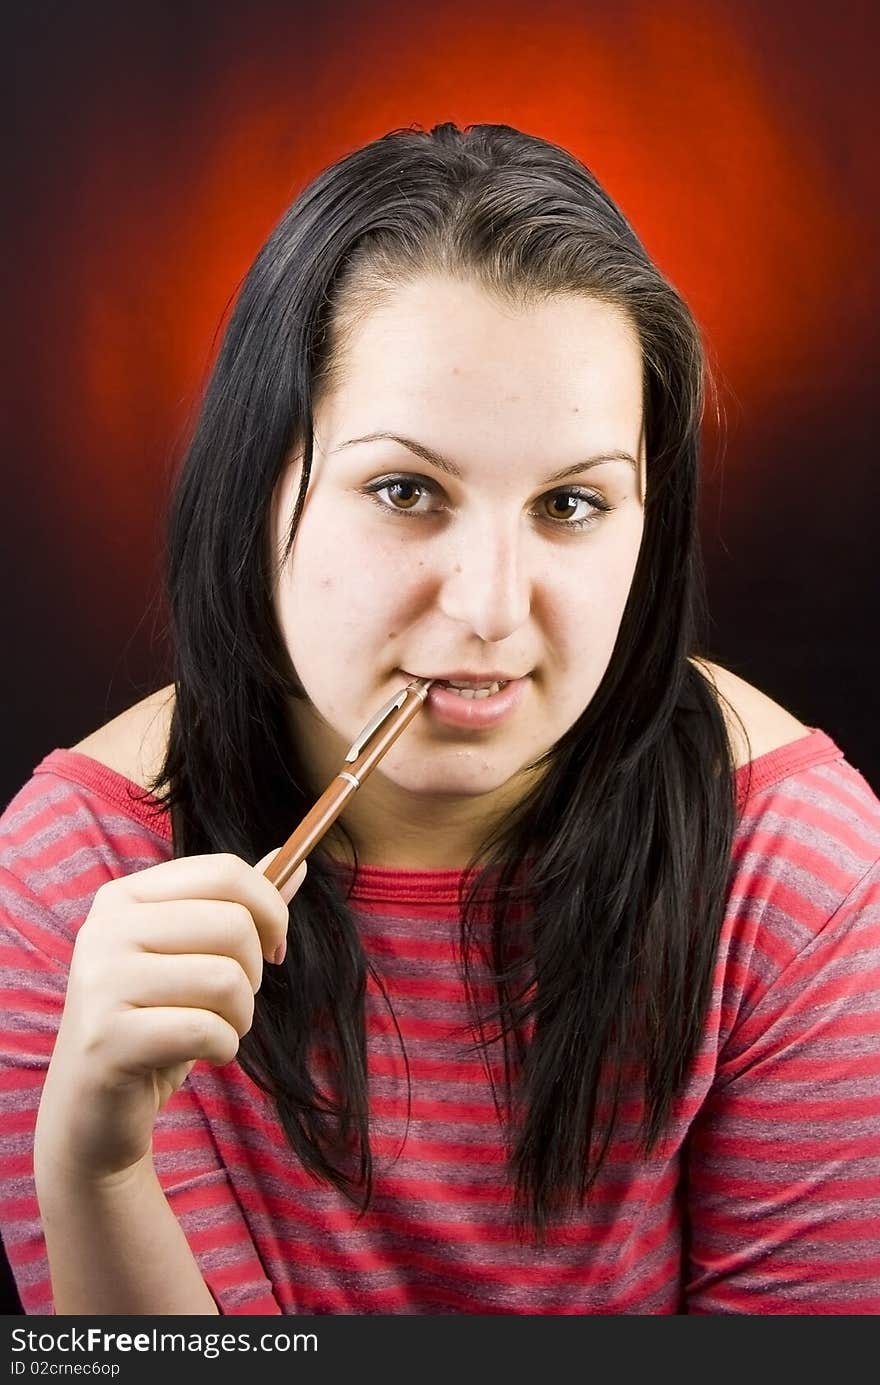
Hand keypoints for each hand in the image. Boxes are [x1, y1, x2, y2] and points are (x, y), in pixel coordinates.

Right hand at [33, 848, 305, 1184]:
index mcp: (125, 896)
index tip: (273, 948)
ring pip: (225, 979)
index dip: (270, 909)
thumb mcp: (194, 957)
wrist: (91, 1108)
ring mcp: (100, 982)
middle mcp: (105, 929)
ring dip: (240, 1017)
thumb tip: (297, 863)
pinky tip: (202, 1056)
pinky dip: (224, 1048)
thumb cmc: (153, 1023)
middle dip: (253, 973)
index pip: (224, 871)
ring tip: (215, 1030)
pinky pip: (207, 1029)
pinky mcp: (107, 1038)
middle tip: (230, 1002)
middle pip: (233, 924)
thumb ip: (240, 909)